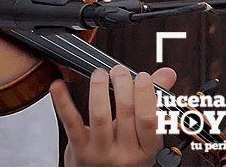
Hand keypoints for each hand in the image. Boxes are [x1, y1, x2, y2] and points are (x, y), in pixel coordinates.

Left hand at [50, 64, 177, 166]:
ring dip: (99, 89)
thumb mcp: (142, 135)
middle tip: (118, 70)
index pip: (150, 120)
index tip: (142, 76)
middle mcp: (126, 154)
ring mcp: (101, 152)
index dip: (146, 95)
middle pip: (127, 113)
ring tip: (99, 73)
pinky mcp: (79, 149)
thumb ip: (153, 103)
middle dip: (123, 85)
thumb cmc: (122, 154)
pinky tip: (58, 86)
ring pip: (100, 115)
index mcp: (146, 150)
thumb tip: (167, 73)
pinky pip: (71, 122)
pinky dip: (63, 101)